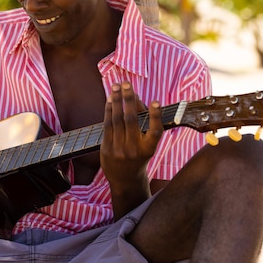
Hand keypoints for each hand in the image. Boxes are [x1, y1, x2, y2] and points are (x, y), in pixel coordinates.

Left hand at [101, 82, 162, 197]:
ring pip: (117, 120)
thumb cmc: (138, 155)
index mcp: (149, 149)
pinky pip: (107, 125)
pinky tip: (110, 99)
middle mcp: (134, 150)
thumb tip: (134, 97)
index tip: (156, 102)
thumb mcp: (146, 143)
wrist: (125, 179)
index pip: (155, 132)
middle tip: (126, 83)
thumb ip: (143, 121)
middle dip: (128, 100)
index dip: (156, 117)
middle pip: (131, 121)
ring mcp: (119, 150)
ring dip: (116, 101)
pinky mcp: (106, 149)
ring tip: (116, 86)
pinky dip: (109, 111)